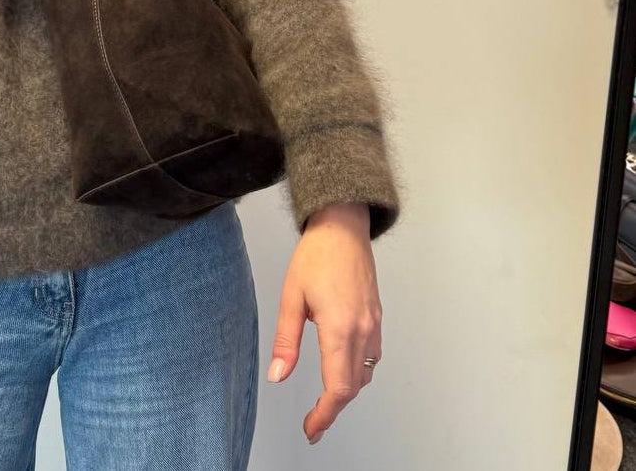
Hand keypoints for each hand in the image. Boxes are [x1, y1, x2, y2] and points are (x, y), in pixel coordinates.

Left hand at [266, 202, 381, 444]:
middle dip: (333, 408)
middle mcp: (362, 330)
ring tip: (324, 398)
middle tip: (313, 421)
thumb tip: (279, 375)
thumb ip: (286, 340)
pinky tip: (341, 365)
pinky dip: (357, 369)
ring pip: (365, 372)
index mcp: (339, 328)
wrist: (343, 227)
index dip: (324, 414)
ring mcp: (374, 323)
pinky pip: (372, 355)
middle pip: (353, 386)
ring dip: (346, 389)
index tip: (311, 428)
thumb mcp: (291, 297)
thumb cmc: (316, 255)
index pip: (338, 388)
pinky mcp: (377, 316)